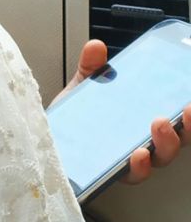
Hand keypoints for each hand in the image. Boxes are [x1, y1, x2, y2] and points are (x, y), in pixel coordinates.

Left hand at [50, 39, 190, 185]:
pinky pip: (131, 175)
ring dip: (166, 142)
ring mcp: (128, 160)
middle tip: (186, 109)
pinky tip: (139, 156)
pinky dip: (138, 167)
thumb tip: (96, 46)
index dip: (188, 113)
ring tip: (160, 124)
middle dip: (187, 126)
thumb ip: (91, 67)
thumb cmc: (72, 118)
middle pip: (175, 139)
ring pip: (159, 158)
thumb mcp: (83, 87)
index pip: (174, 118)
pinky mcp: (111, 174)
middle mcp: (142, 143)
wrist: (46, 141)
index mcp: (141, 121)